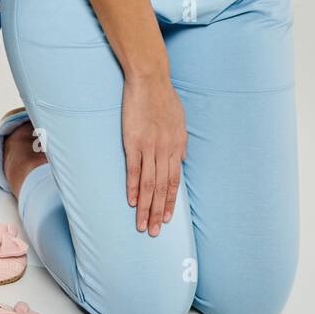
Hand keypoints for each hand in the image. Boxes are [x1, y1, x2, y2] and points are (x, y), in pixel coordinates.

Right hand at [122, 70, 186, 236]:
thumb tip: (182, 160)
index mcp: (176, 147)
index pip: (174, 181)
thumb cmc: (165, 99)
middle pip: (162, 188)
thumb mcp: (180, 121)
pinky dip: (134, 187)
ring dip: (145, 207)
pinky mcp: (133, 141)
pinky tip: (132, 201)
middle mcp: (165, 150)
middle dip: (157, 212)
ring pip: (149, 184)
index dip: (169, 201)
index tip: (166, 219)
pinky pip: (134, 169)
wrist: (150, 80)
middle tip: (153, 233)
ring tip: (141, 225)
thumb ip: (181, 143)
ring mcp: (149, 147)